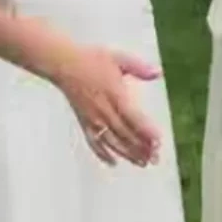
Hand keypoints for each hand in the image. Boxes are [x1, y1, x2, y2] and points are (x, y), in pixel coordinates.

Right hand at [54, 46, 162, 166]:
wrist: (63, 64)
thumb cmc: (91, 59)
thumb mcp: (118, 58)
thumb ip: (139, 67)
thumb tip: (159, 72)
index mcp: (115, 94)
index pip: (133, 117)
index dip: (146, 131)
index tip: (158, 141)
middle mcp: (104, 110)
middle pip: (125, 134)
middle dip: (141, 148)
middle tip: (156, 158)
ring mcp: (92, 118)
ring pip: (111, 141)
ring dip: (127, 154)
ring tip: (142, 163)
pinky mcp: (83, 121)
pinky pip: (93, 141)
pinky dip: (103, 153)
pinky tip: (113, 162)